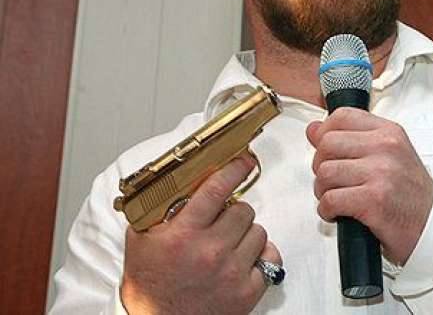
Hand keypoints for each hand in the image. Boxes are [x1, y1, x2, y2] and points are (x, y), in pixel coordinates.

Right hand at [120, 155, 281, 313]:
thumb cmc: (150, 285)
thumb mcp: (140, 240)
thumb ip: (157, 210)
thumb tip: (178, 181)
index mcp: (182, 235)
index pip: (217, 188)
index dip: (234, 169)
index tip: (243, 161)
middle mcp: (210, 251)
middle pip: (243, 210)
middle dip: (233, 213)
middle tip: (221, 223)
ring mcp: (232, 272)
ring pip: (258, 232)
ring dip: (246, 235)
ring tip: (228, 245)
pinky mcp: (247, 292)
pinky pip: (270, 257)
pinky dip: (260, 257)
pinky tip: (243, 260)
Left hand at [306, 108, 432, 264]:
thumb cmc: (410, 194)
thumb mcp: (390, 155)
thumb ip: (354, 139)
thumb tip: (314, 129)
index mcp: (389, 132)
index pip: (343, 116)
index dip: (325, 133)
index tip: (326, 149)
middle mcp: (385, 147)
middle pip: (327, 144)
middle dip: (321, 165)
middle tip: (332, 180)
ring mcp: (380, 173)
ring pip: (325, 172)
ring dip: (323, 191)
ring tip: (337, 198)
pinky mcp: (373, 200)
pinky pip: (330, 199)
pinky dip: (327, 211)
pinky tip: (338, 214)